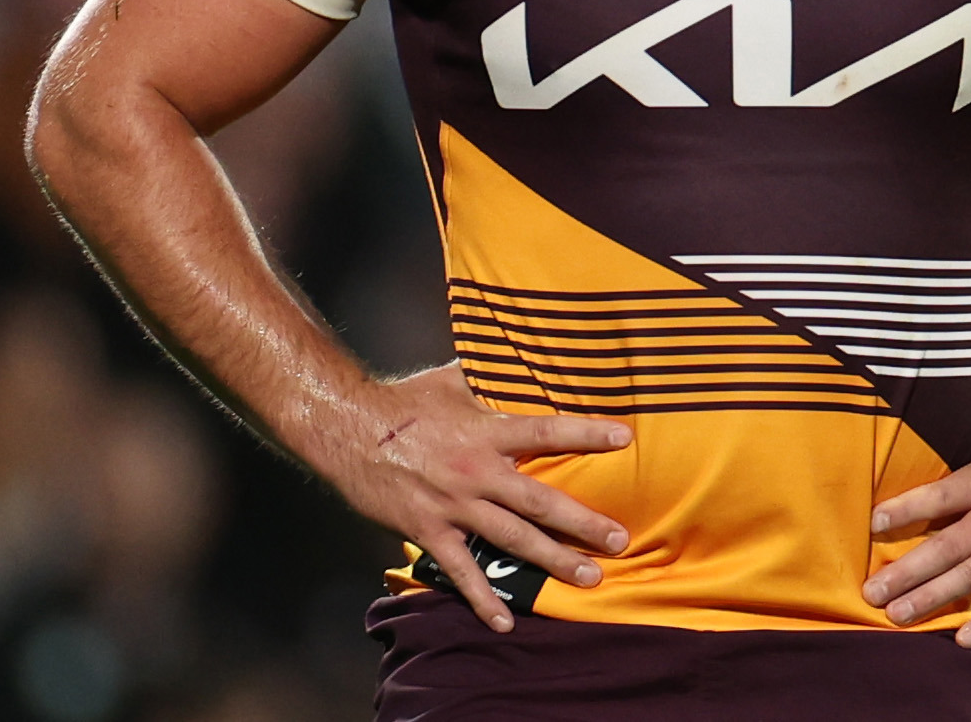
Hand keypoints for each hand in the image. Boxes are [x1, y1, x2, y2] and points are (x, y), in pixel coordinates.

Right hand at [315, 363, 631, 632]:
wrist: (346, 430)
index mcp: (487, 430)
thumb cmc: (405, 401)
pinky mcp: (428, 532)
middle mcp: (477, 472)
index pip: (547, 431)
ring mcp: (454, 507)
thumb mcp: (453, 379)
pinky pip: (462, 572)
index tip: (625, 439)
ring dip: (553, 561)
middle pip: (539, 501)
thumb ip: (492, 374)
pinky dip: (483, 600)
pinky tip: (504, 622)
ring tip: (590, 577)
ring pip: (513, 539)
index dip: (586, 434)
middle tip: (620, 540)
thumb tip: (522, 349)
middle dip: (583, 523)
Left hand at [862, 428, 970, 647]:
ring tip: (897, 616)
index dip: (905, 510)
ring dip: (931, 597)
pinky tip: (964, 639)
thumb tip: (947, 447)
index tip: (873, 524)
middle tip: (872, 592)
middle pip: (944, 546)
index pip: (939, 496)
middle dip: (904, 571)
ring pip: (970, 576)